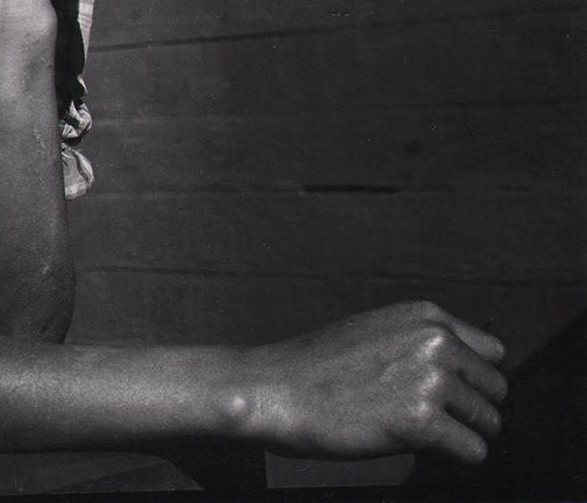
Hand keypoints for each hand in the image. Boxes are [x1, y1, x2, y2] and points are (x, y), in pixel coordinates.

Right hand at [242, 301, 506, 463]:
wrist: (277, 387)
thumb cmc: (319, 366)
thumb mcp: (376, 332)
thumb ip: (421, 342)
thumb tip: (467, 373)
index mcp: (424, 315)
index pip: (491, 351)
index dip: (472, 378)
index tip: (451, 393)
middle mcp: (435, 340)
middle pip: (496, 389)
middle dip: (470, 408)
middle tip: (430, 417)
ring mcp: (431, 379)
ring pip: (489, 422)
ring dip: (460, 433)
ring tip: (416, 429)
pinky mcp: (423, 421)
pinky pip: (473, 452)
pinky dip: (451, 457)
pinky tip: (414, 445)